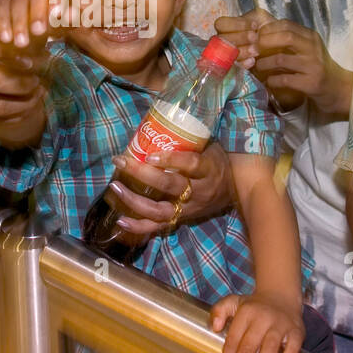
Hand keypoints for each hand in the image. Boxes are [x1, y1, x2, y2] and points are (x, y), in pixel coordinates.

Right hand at [0, 0, 72, 51]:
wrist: (38, 17)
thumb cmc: (57, 16)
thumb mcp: (68, 18)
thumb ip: (71, 17)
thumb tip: (70, 16)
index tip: (56, 15)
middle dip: (37, 11)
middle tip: (37, 31)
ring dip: (19, 19)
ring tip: (21, 41)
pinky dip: (3, 19)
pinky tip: (6, 35)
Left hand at [108, 144, 234, 235]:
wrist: (237, 190)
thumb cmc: (218, 162)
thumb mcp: (210, 147)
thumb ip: (188, 141)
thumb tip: (155, 125)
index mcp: (209, 169)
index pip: (190, 164)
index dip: (170, 160)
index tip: (149, 155)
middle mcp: (199, 191)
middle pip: (170, 186)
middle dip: (142, 174)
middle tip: (121, 162)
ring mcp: (190, 209)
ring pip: (161, 210)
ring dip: (135, 201)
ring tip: (115, 187)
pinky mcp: (182, 220)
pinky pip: (159, 227)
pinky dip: (139, 226)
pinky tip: (121, 221)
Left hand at [209, 291, 304, 352]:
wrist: (281, 294)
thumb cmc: (254, 306)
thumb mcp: (233, 302)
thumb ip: (218, 311)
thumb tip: (215, 327)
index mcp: (245, 313)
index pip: (233, 339)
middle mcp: (262, 317)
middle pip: (249, 346)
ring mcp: (280, 323)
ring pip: (270, 346)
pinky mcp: (296, 329)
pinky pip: (294, 342)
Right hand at [214, 8, 272, 66]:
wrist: (276, 45)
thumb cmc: (266, 29)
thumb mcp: (261, 19)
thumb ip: (254, 19)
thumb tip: (254, 27)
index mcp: (227, 26)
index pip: (221, 23)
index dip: (236, 24)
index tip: (254, 25)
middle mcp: (223, 40)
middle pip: (222, 39)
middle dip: (239, 38)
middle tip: (255, 38)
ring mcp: (227, 54)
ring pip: (226, 53)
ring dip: (241, 51)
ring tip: (256, 51)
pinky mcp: (234, 66)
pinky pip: (232, 67)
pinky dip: (242, 64)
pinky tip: (253, 61)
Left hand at [254, 18, 347, 113]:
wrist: (336, 88)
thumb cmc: (315, 67)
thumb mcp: (306, 48)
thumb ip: (289, 40)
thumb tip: (260, 32)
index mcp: (311, 36)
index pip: (286, 24)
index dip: (267, 29)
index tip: (256, 36)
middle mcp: (313, 48)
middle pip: (286, 36)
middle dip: (265, 42)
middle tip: (254, 50)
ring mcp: (313, 66)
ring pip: (281, 59)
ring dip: (264, 63)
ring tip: (257, 67)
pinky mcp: (310, 83)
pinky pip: (284, 79)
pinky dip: (272, 80)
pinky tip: (268, 81)